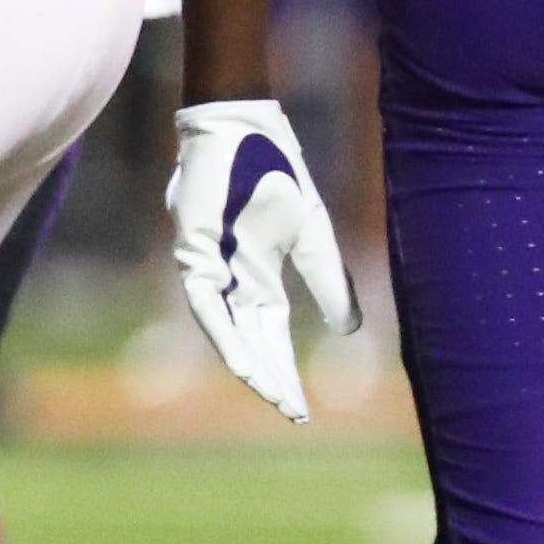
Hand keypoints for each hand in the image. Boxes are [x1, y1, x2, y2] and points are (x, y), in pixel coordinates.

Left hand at [166, 97, 354, 423]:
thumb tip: (349, 334)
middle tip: (292, 411)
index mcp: (260, 278)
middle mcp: (233, 281)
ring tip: (269, 394)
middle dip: (272, 376)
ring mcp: (211, 269)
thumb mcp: (314, 238)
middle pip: (252, 341)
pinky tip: (240, 360)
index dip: (286, 370)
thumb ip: (330, 284)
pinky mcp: (194, 253)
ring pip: (227, 330)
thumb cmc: (275, 177)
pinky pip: (206, 303)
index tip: (302, 408)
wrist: (245, 131)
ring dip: (248, 363)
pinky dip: (223, 332)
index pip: (272, 336)